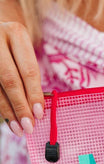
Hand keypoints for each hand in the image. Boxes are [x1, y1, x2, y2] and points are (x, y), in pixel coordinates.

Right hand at [0, 21, 43, 136]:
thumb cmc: (14, 47)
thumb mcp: (23, 52)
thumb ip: (30, 77)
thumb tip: (37, 110)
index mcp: (16, 34)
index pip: (28, 70)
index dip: (34, 94)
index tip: (39, 115)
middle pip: (10, 80)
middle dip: (21, 107)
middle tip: (29, 127)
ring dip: (8, 112)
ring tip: (18, 129)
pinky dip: (0, 108)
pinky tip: (8, 120)